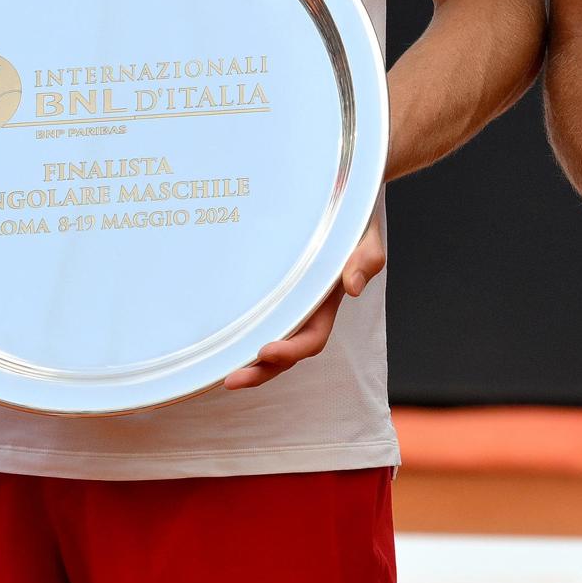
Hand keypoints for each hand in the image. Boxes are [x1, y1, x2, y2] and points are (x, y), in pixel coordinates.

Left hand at [221, 215, 384, 390]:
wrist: (336, 202)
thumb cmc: (352, 221)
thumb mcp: (365, 237)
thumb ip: (366, 259)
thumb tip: (354, 286)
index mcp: (326, 305)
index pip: (311, 339)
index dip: (290, 350)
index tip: (266, 351)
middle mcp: (304, 311)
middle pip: (284, 353)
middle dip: (260, 371)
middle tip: (232, 380)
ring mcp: (283, 303)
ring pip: (265, 340)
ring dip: (245, 360)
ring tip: (219, 373)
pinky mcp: (265, 289)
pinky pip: (252, 317)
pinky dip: (237, 334)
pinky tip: (215, 339)